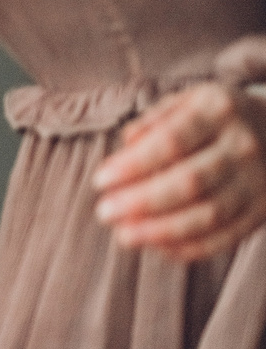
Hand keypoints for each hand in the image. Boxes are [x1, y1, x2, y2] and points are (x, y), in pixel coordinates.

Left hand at [93, 84, 265, 262]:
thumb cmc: (214, 116)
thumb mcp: (188, 100)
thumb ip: (154, 119)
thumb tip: (126, 145)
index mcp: (219, 111)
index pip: (171, 142)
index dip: (133, 165)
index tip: (99, 181)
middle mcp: (243, 146)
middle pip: (190, 183)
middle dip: (141, 202)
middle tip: (104, 212)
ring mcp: (258, 181)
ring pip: (209, 215)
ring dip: (161, 231)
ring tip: (124, 235)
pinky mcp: (264, 210)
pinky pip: (226, 237)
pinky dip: (189, 248)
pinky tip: (156, 247)